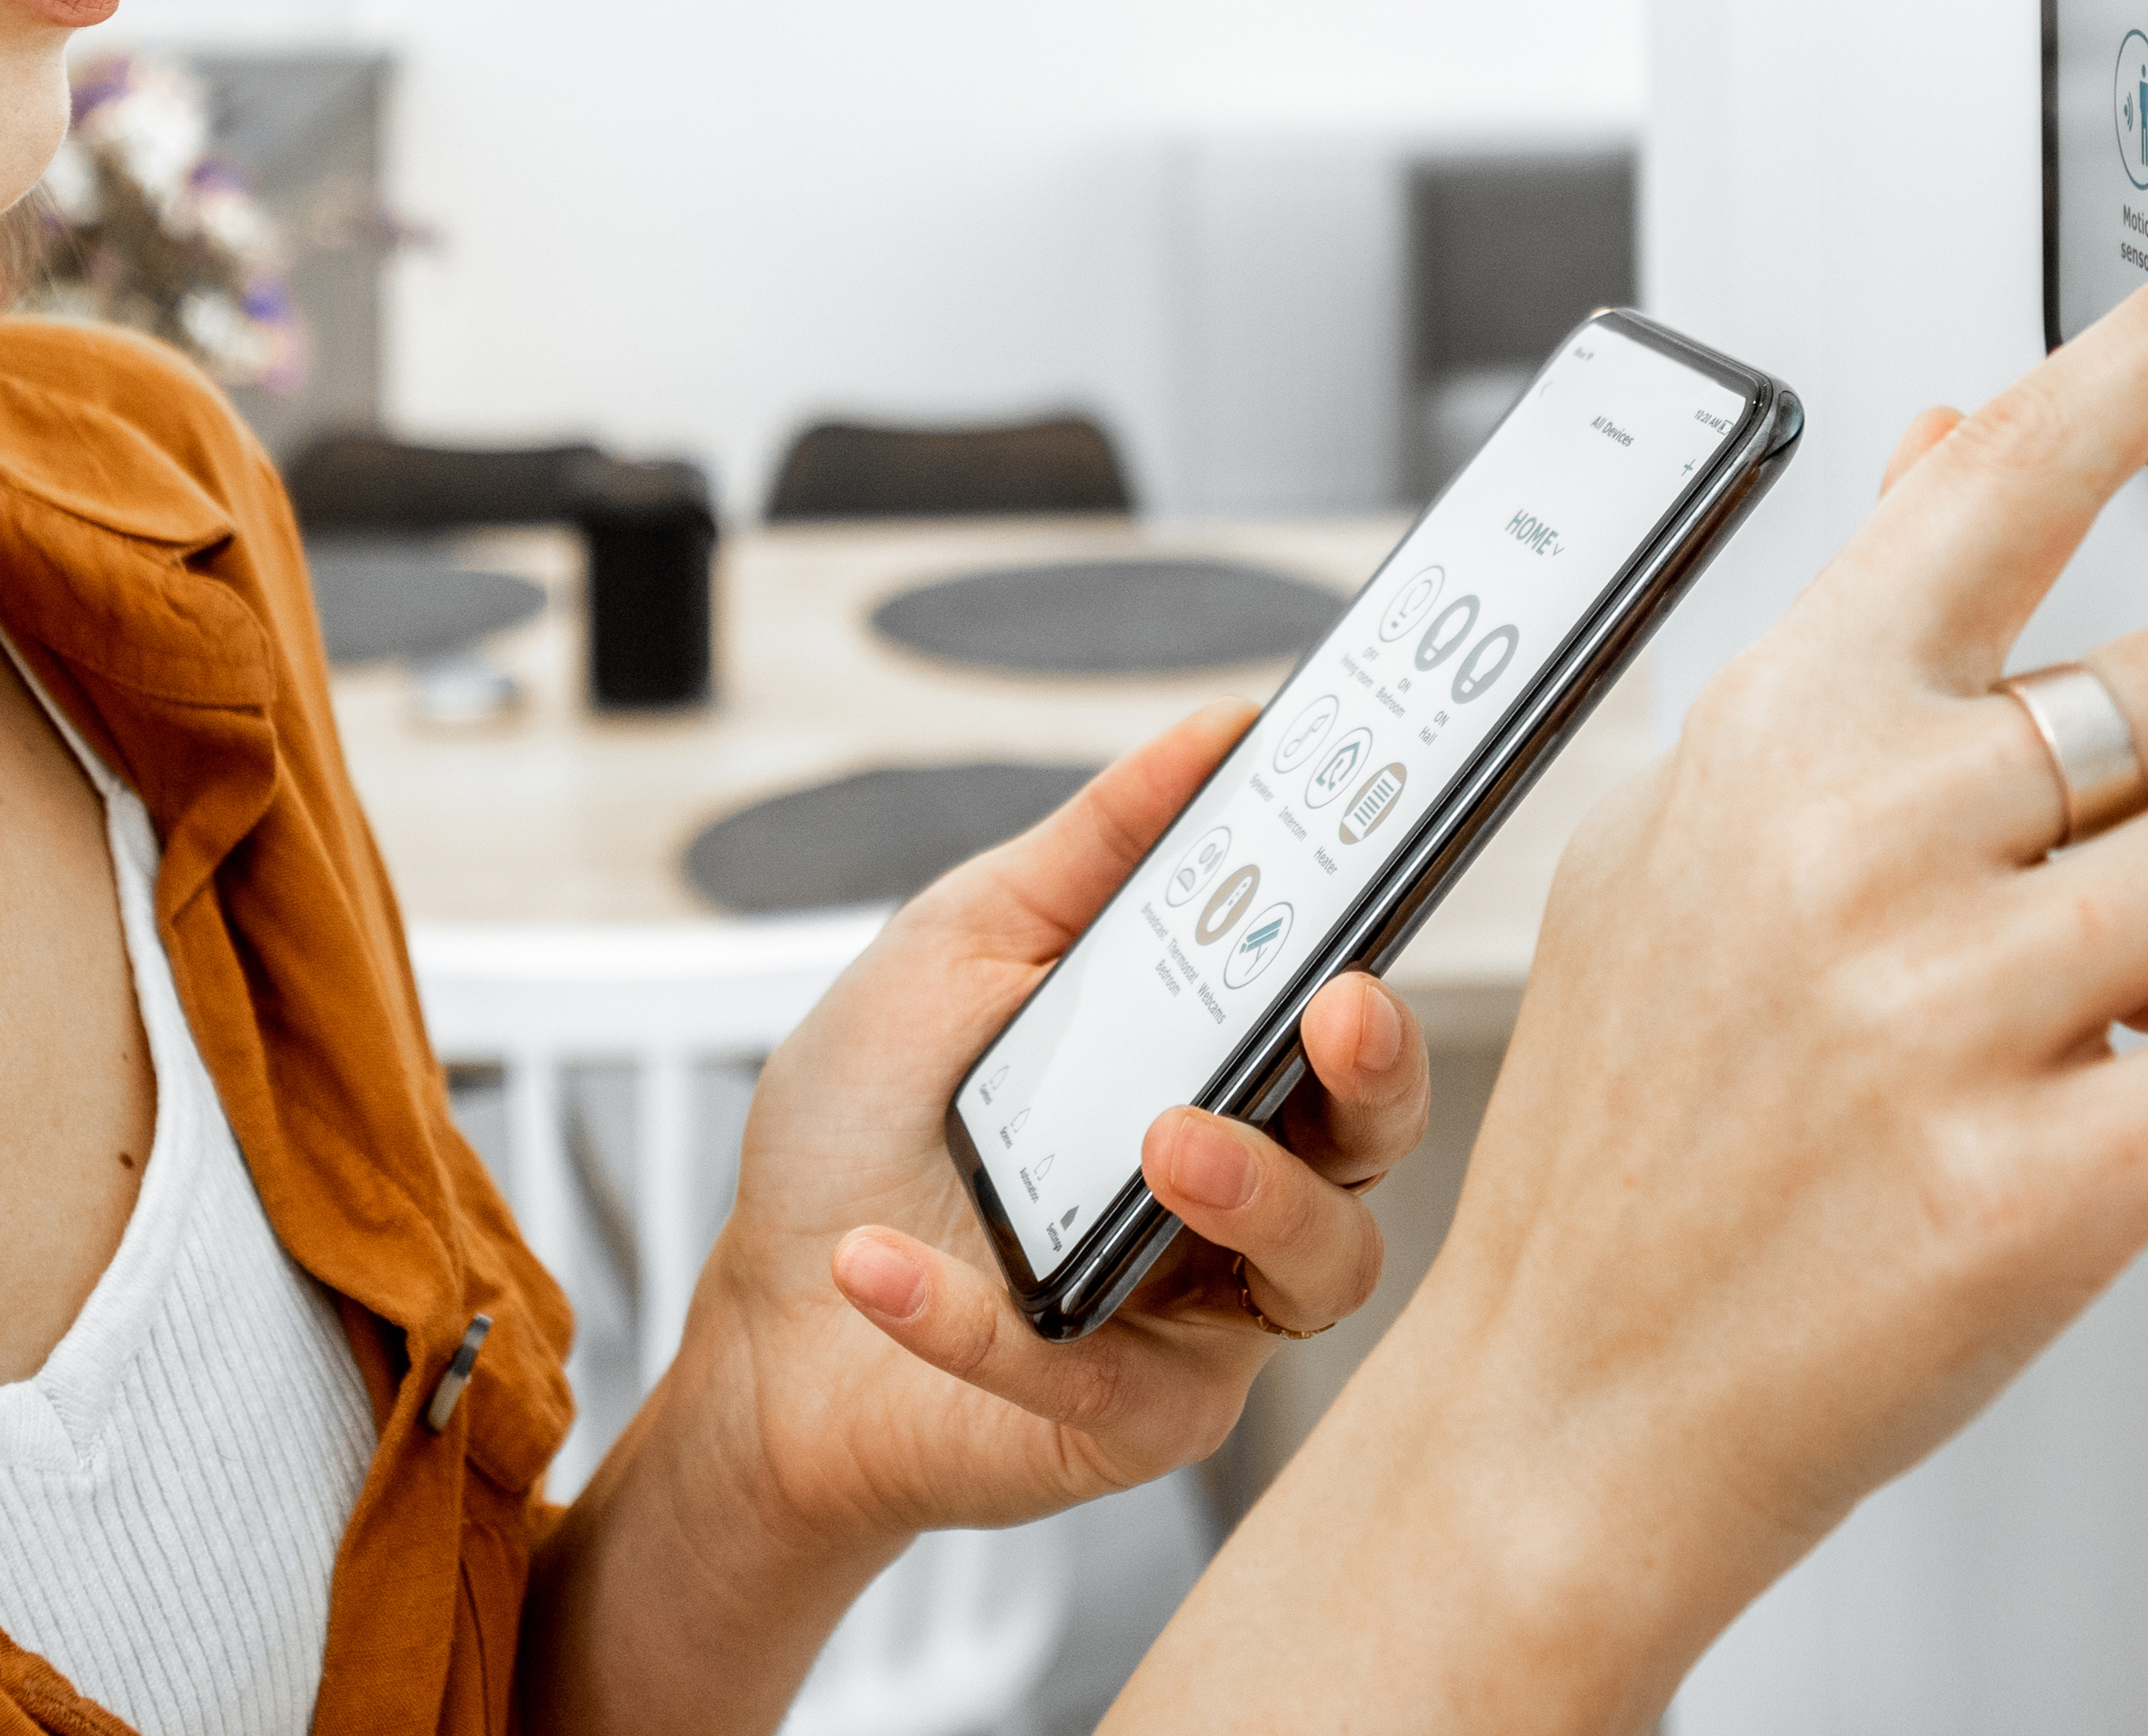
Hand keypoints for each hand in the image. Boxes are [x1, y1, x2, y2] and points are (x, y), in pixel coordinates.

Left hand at [702, 708, 1432, 1541]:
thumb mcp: (961, 948)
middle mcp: (1245, 1187)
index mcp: (1221, 1065)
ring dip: (1255, 1196)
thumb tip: (1218, 731)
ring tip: (1161, 1142)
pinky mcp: (1137, 1416)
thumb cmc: (873, 1125)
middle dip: (1380, 1073)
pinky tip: (880, 1262)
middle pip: (1377, 1139)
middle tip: (1335, 1011)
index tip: (1376, 883)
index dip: (1379, 956)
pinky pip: (1114, 1375)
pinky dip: (986, 1320)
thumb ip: (1091, 849)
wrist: (767, 1307)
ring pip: (1319, 1268)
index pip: (1343, 1012)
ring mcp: (1206, 1310)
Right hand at [1110, 203, 2147, 1733]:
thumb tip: (1950, 445)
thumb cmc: (1635, 1126)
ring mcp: (1938, 1012)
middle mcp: (1854, 838)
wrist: (1572, 1401)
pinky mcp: (2034, 1188)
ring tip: (2147, 995)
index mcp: (1778, 724)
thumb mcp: (1686, 830)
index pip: (2003, 469)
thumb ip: (1848, 637)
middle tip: (2119, 892)